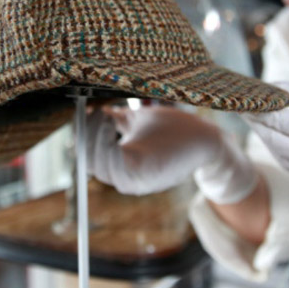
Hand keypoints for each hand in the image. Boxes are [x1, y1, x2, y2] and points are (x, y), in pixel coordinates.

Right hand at [86, 105, 256, 202]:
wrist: (205, 139)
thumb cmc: (173, 130)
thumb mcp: (137, 123)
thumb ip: (115, 120)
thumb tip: (90, 108)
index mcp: (123, 168)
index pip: (88, 158)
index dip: (83, 134)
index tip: (87, 111)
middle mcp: (126, 179)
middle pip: (88, 162)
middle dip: (86, 134)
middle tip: (95, 111)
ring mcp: (134, 180)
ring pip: (97, 163)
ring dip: (95, 135)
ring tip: (106, 115)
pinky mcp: (143, 174)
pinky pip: (111, 163)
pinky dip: (105, 141)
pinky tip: (112, 121)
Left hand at [244, 81, 288, 183]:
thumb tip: (276, 87)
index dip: (265, 109)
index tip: (248, 95)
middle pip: (281, 143)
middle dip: (259, 123)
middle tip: (241, 106)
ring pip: (283, 158)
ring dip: (265, 137)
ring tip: (252, 117)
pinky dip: (279, 148)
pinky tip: (270, 133)